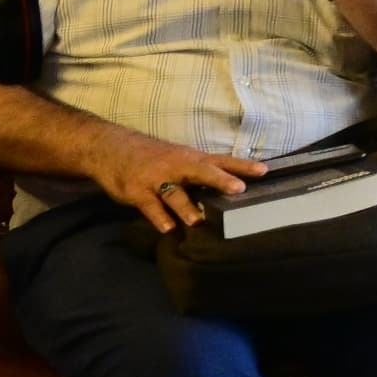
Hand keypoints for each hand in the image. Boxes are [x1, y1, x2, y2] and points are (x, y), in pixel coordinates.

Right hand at [90, 127, 263, 234]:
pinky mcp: (136, 191)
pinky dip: (158, 217)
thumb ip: (202, 171)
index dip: (243, 165)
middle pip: (202, 172)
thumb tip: (232, 185)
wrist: (112, 148)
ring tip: (198, 220)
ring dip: (186, 207)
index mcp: (191, 159)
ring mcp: (156, 179)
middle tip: (238, 189)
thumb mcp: (181, 158)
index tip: (265, 170)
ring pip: (174, 193)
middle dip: (220, 180)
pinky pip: (150, 206)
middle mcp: (177, 167)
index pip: (221, 161)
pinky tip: (168, 228)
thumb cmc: (154, 157)